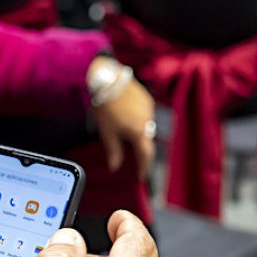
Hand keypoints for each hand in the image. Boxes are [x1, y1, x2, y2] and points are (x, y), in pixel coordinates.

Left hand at [89, 58, 155, 180]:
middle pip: (147, 141)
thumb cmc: (107, 107)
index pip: (146, 155)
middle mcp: (148, 122)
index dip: (144, 167)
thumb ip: (114, 151)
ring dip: (137, 132)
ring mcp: (149, 109)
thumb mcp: (107, 133)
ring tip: (124, 130)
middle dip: (140, 150)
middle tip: (134, 158)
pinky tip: (126, 116)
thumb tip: (114, 167)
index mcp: (139, 132)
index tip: (141, 176)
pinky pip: (144, 114)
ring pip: (146, 127)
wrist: (110, 81)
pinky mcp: (147, 99)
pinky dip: (138, 119)